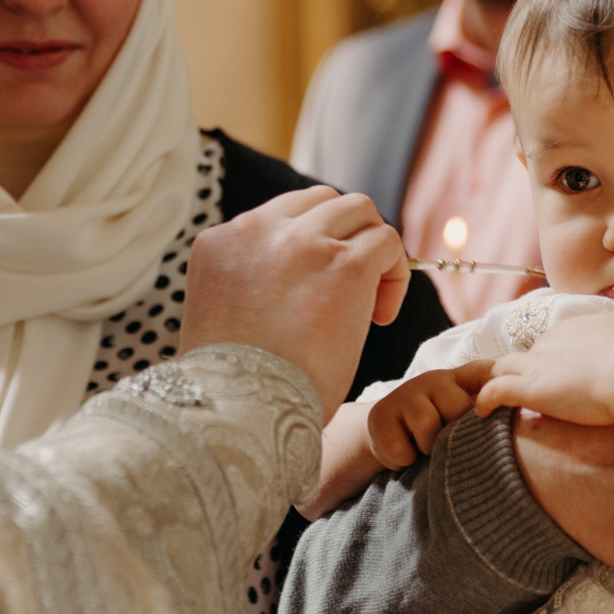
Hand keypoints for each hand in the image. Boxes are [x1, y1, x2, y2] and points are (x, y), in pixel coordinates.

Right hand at [182, 187, 408, 418]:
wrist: (242, 410)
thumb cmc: (234, 388)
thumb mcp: (222, 319)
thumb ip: (249, 288)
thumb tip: (292, 291)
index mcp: (218, 244)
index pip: (277, 219)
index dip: (307, 248)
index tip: (315, 291)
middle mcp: (255, 231)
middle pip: (319, 202)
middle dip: (343, 238)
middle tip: (350, 291)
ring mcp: (300, 242)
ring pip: (358, 210)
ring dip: (371, 249)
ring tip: (370, 302)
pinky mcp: (344, 264)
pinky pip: (387, 242)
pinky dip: (394, 274)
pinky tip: (380, 317)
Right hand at [366, 363, 495, 468]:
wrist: (385, 437)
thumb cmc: (434, 432)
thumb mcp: (460, 419)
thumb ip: (484, 414)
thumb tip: (515, 427)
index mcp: (461, 379)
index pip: (487, 371)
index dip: (499, 383)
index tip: (502, 402)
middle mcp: (435, 378)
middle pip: (459, 407)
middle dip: (455, 433)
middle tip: (445, 440)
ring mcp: (406, 392)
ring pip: (429, 427)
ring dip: (429, 448)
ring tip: (424, 447)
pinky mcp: (381, 412)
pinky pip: (403, 448)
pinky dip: (405, 459)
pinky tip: (404, 451)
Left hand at [472, 312, 613, 425]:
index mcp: (577, 329)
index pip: (556, 343)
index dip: (553, 361)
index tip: (557, 376)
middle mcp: (552, 341)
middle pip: (528, 355)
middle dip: (524, 371)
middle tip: (525, 389)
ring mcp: (538, 364)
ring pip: (503, 368)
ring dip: (496, 380)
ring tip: (490, 397)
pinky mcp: (529, 388)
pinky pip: (494, 391)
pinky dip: (485, 400)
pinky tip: (482, 412)